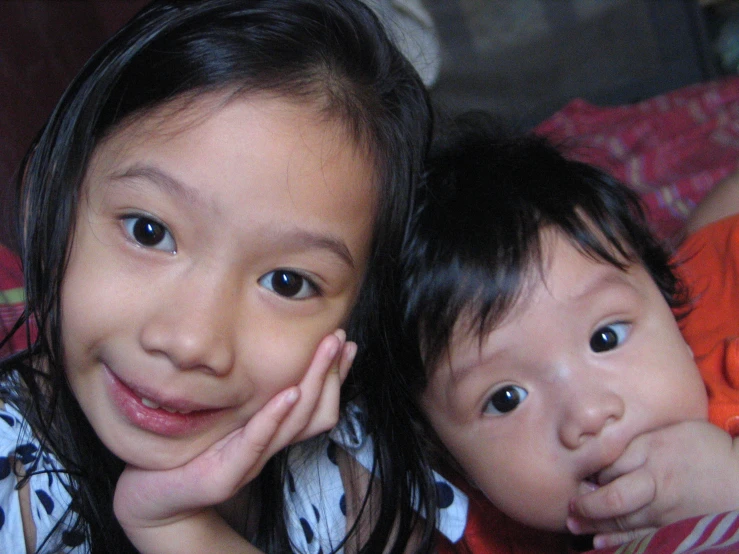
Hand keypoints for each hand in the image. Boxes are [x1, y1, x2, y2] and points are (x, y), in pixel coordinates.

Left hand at [113, 330, 355, 552]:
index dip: (335, 376)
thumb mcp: (225, 416)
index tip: (346, 344)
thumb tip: (263, 351)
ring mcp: (249, 463)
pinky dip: (276, 416)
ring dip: (314, 384)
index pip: (317, 405)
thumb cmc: (187, 449)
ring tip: (325, 352)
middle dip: (331, 373)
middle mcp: (268, 448)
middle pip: (316, 412)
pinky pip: (256, 442)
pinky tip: (289, 392)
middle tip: (340, 339)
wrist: (152, 497)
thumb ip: (248, 393)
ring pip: (295, 423)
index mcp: (271, 433)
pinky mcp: (225, 477)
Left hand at [567, 420, 738, 548]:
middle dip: (585, 504)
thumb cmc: (707, 448)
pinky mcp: (675, 528)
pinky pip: (641, 538)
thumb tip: (607, 445)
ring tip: (574, 524)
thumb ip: (640, 440)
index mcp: (652, 451)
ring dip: (594, 525)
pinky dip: (618, 543)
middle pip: (611, 496)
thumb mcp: (671, 431)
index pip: (608, 464)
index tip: (577, 475)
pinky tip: (600, 544)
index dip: (589, 472)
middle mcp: (655, 481)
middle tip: (569, 506)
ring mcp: (666, 509)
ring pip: (622, 521)